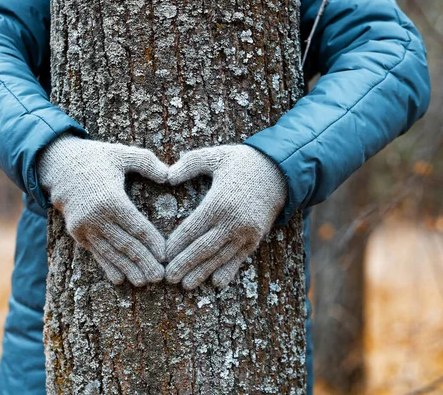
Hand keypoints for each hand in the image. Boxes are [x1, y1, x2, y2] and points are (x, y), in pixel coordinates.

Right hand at [38, 134, 167, 286]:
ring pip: (110, 253)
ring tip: (144, 282)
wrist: (58, 165)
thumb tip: (170, 176)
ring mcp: (84, 227)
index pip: (136, 226)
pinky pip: (96, 253)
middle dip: (143, 262)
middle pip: (125, 244)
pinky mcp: (77, 233)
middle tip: (160, 276)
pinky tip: (120, 279)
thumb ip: (147, 162)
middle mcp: (95, 216)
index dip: (152, 242)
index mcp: (110, 198)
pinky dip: (108, 267)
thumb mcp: (122, 154)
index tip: (166, 254)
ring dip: (128, 269)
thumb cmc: (97, 158)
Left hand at [165, 145, 286, 289]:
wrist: (280, 170)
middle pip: (204, 248)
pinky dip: (228, 271)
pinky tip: (216, 283)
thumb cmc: (241, 162)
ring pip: (220, 258)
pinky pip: (239, 259)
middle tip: (169, 277)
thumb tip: (167, 177)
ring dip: (203, 272)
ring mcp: (246, 232)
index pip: (192, 229)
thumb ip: (190, 164)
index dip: (176, 244)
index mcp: (219, 202)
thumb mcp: (215, 156)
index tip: (162, 255)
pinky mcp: (256, 238)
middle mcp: (233, 221)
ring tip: (187, 285)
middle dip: (185, 264)